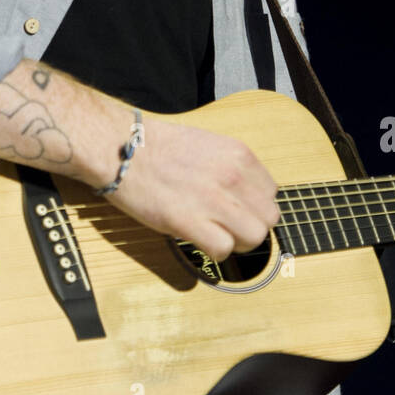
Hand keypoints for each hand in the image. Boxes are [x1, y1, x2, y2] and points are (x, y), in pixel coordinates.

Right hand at [103, 114, 279, 262]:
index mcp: (239, 154)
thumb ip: (233, 167)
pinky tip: (199, 240)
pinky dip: (215, 251)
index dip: (255, 205)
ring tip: (217, 234)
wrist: (123, 148)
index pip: (272, 192)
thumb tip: (246, 194)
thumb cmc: (159, 146)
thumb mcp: (209, 144)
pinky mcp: (189, 221)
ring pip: (254, 237)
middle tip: (229, 225)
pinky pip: (223, 249)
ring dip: (237, 242)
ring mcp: (213, 199)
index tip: (239, 208)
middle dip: (252, 226)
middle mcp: (233, 175)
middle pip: (269, 218)